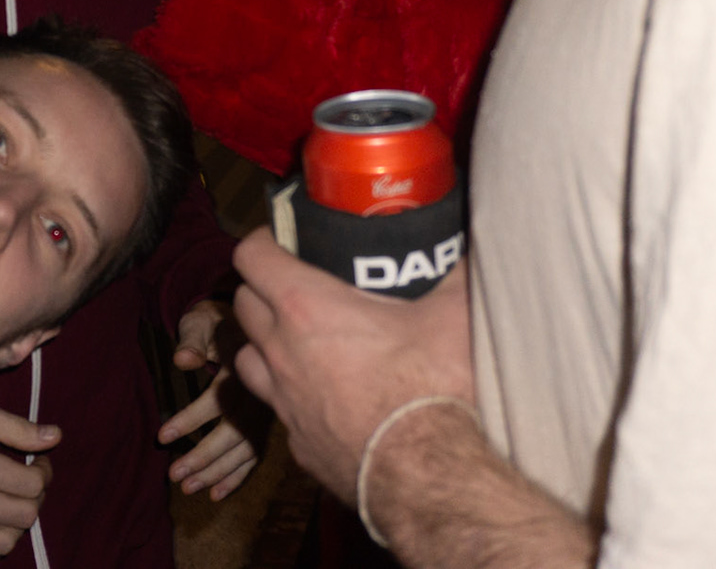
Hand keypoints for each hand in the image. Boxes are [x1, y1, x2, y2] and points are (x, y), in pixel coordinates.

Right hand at [0, 391, 59, 568]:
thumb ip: (15, 427)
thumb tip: (55, 436)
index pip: (34, 485)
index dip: (44, 472)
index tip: (38, 462)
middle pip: (25, 516)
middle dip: (34, 499)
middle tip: (26, 482)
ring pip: (4, 544)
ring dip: (15, 526)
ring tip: (8, 505)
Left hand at [160, 299, 258, 499]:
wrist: (248, 321)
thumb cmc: (216, 321)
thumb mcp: (202, 321)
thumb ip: (192, 339)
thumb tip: (181, 360)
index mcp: (243, 368)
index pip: (218, 400)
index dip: (191, 420)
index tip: (161, 436)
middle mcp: (258, 394)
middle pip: (234, 433)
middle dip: (204, 456)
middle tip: (174, 474)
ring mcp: (265, 411)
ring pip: (245, 449)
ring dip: (218, 472)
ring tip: (188, 487)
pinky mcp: (265, 422)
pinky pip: (255, 454)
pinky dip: (238, 476)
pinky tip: (217, 493)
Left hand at [231, 229, 472, 498]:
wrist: (427, 476)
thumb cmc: (431, 388)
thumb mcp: (453, 315)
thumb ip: (459, 273)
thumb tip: (471, 247)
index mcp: (305, 308)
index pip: (251, 257)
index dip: (260, 242)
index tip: (278, 240)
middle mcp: (280, 350)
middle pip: (243, 304)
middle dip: (260, 290)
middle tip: (292, 288)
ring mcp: (283, 400)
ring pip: (246, 358)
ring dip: (262, 345)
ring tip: (292, 341)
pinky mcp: (296, 443)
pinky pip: (276, 409)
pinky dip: (287, 397)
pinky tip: (318, 396)